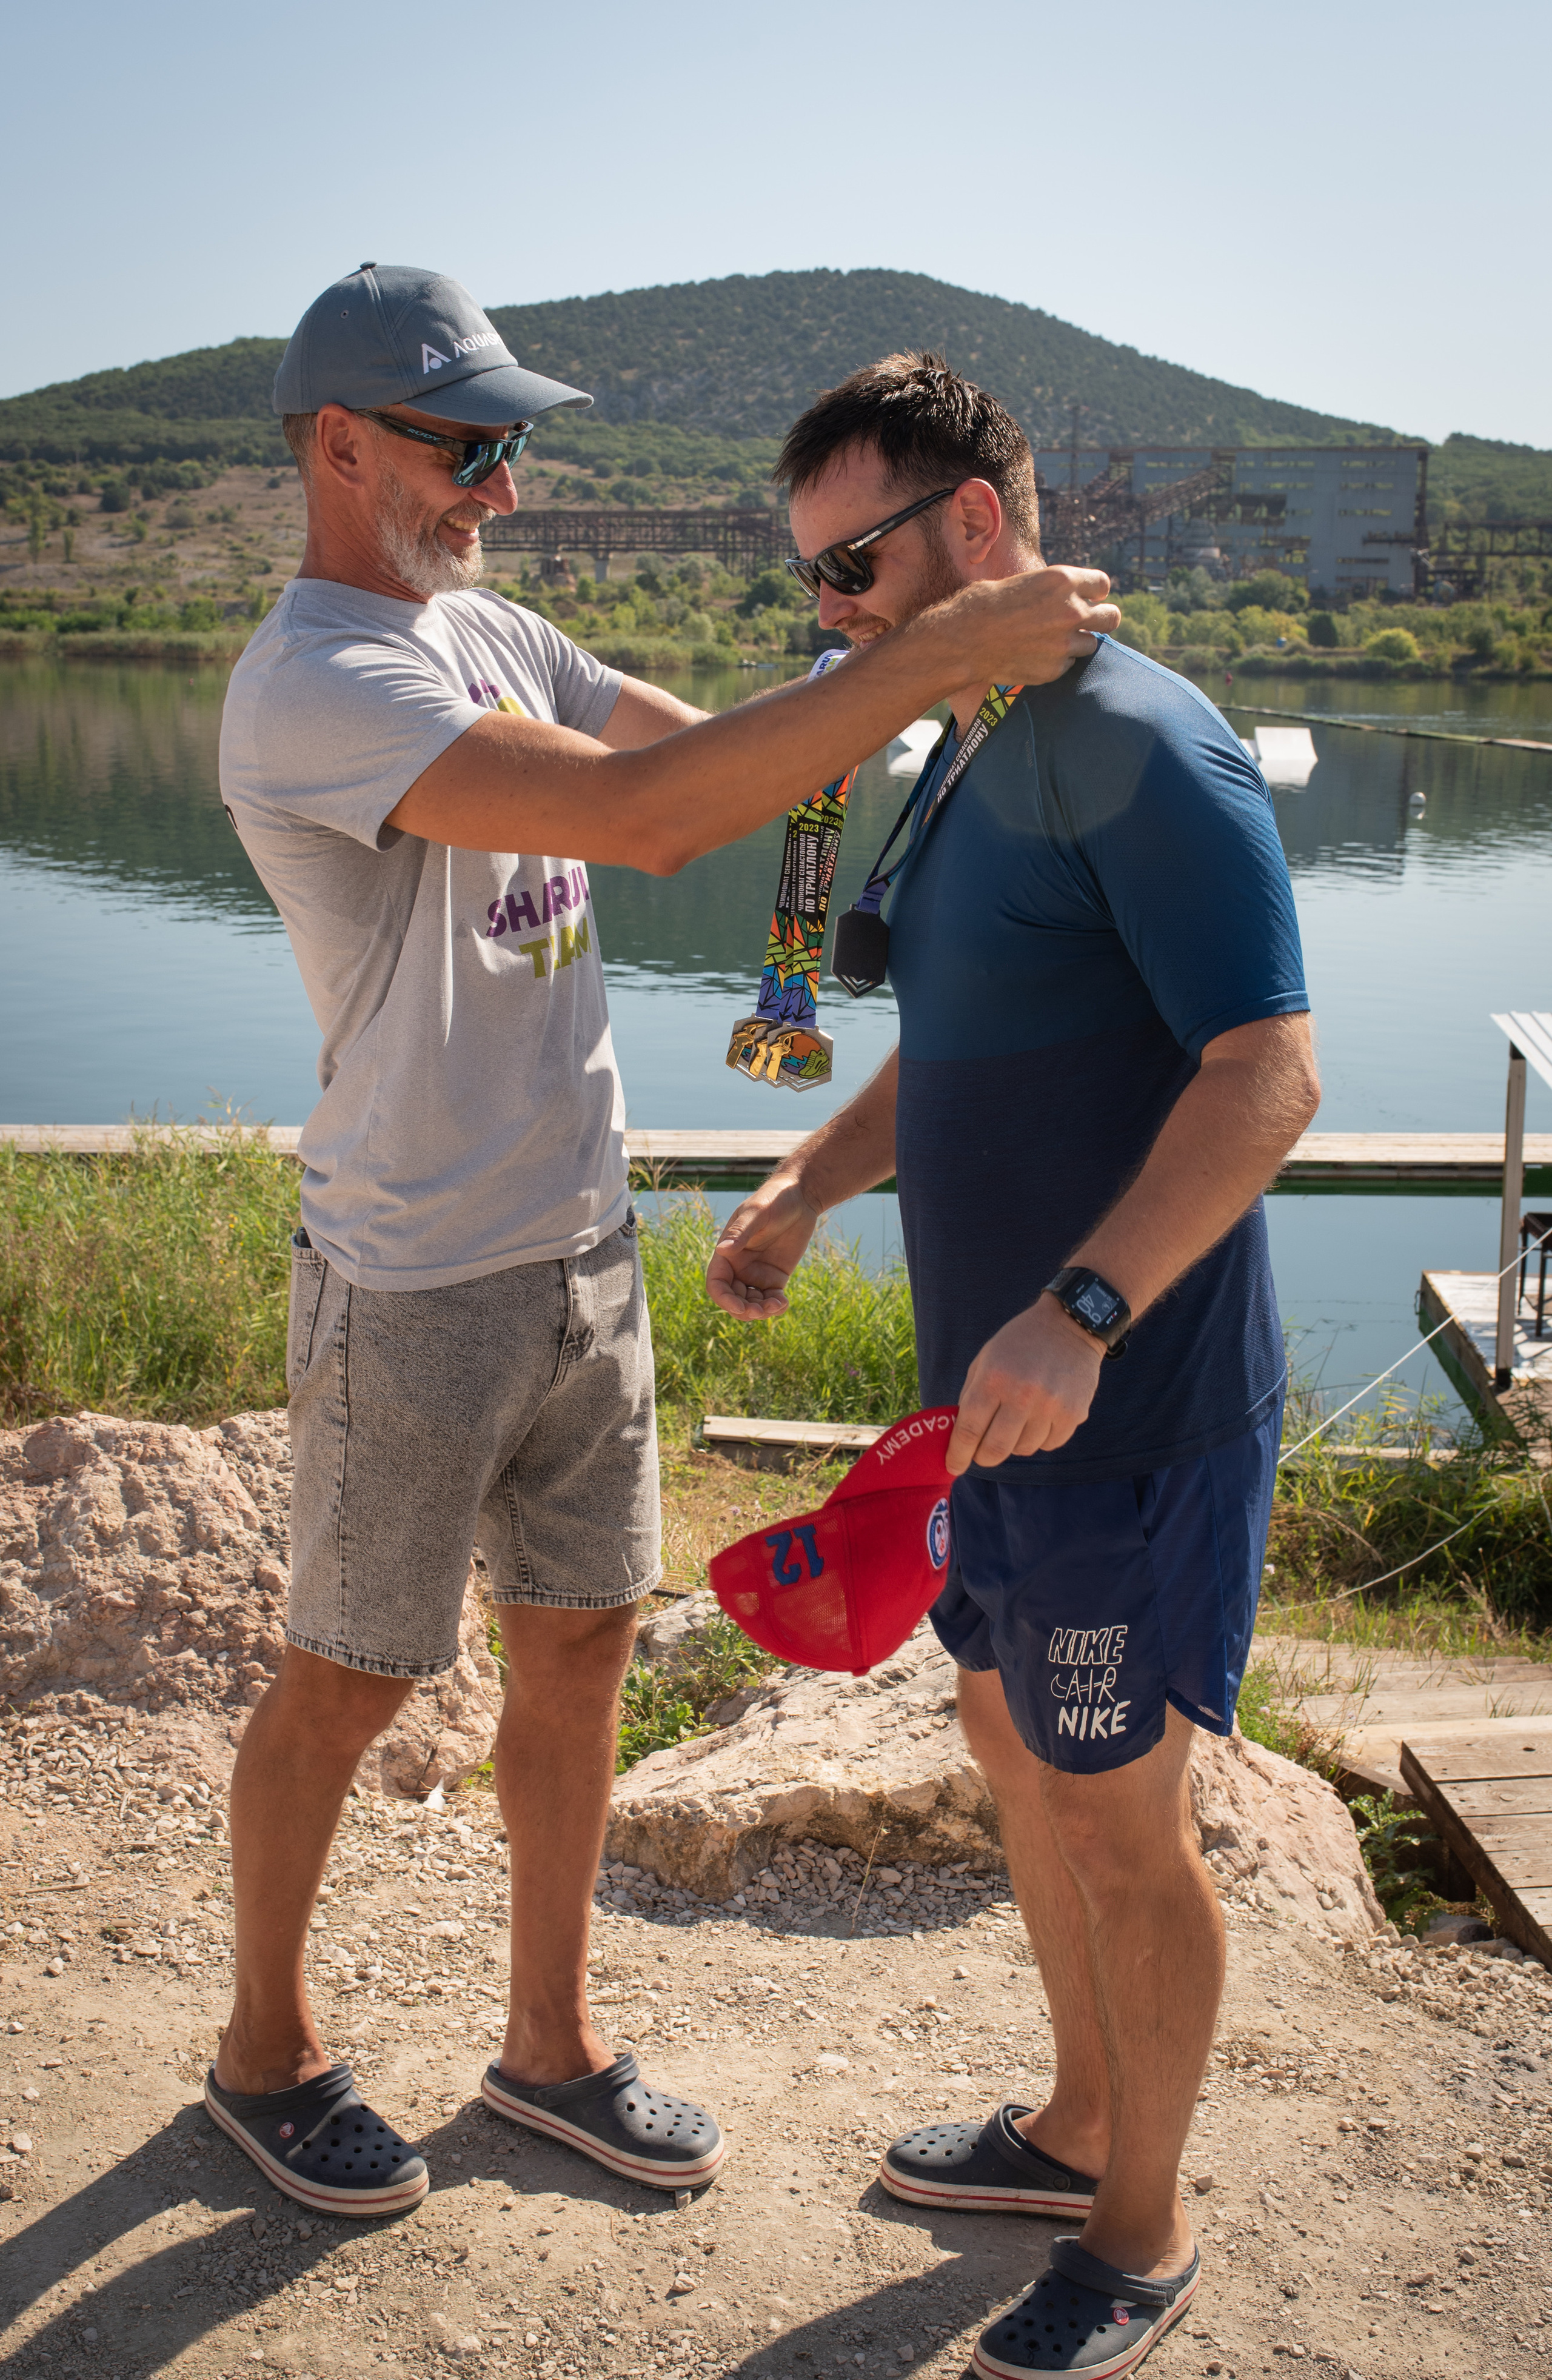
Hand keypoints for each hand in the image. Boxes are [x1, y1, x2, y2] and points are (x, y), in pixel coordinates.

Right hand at [706, 1175, 822, 1319]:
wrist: (800, 1198)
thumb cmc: (774, 1199)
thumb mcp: (757, 1213)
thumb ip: (741, 1232)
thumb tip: (722, 1249)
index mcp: (727, 1253)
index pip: (716, 1284)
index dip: (724, 1299)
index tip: (740, 1306)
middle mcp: (739, 1267)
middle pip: (733, 1299)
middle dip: (744, 1310)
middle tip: (762, 1310)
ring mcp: (757, 1274)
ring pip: (752, 1303)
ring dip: (761, 1311)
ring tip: (777, 1305)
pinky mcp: (775, 1277)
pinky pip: (771, 1299)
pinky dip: (775, 1307)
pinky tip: (784, 1303)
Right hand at [945, 565, 1118, 687]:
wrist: (963, 639)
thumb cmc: (985, 604)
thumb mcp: (1024, 582)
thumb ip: (1054, 590)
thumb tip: (1071, 597)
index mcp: (1063, 581)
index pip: (1103, 585)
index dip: (1094, 592)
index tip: (1087, 597)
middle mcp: (1071, 611)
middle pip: (1111, 617)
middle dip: (1101, 618)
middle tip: (1087, 621)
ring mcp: (1065, 643)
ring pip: (1091, 644)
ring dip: (1076, 642)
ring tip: (1050, 640)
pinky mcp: (1055, 668)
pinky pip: (1067, 664)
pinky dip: (1056, 660)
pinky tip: (1033, 654)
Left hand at [946, 1295, 1105, 1475]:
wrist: (1069, 1325)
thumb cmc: (1019, 1344)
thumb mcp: (985, 1360)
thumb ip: (970, 1397)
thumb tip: (960, 1437)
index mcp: (993, 1379)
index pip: (969, 1430)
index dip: (958, 1454)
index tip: (954, 1466)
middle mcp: (1022, 1394)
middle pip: (995, 1449)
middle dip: (984, 1457)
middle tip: (983, 1453)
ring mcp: (1051, 1406)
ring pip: (1023, 1449)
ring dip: (1015, 1443)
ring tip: (1018, 1420)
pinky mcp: (1074, 1414)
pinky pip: (1049, 1445)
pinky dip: (1040, 1438)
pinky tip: (1041, 1416)